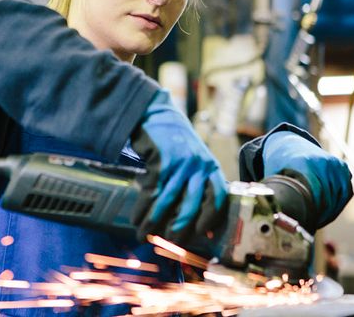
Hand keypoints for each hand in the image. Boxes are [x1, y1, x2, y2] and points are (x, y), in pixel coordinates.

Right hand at [131, 89, 227, 243]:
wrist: (154, 113)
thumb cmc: (173, 138)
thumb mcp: (192, 156)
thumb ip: (195, 180)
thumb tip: (191, 213)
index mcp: (210, 166)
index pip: (217, 198)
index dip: (210, 218)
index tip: (201, 233)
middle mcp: (198, 165)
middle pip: (192, 206)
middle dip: (179, 228)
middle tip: (169, 241)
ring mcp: (180, 163)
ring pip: (168, 202)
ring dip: (154, 222)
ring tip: (144, 234)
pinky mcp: (161, 161)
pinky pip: (151, 192)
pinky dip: (142, 208)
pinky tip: (136, 217)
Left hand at [263, 130, 352, 226]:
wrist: (290, 144)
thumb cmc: (279, 162)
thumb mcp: (273, 174)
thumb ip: (273, 190)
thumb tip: (271, 211)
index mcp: (305, 163)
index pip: (315, 192)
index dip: (312, 210)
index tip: (306, 220)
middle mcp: (323, 162)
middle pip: (328, 196)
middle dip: (321, 213)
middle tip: (311, 223)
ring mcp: (335, 164)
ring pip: (339, 196)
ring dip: (331, 211)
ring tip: (318, 220)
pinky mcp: (342, 167)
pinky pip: (345, 191)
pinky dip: (338, 203)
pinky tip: (328, 212)